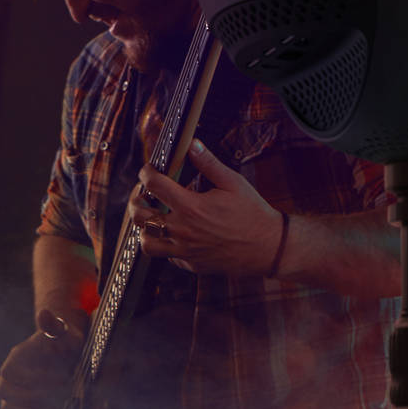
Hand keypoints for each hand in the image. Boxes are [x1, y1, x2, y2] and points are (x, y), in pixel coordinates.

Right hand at [0, 310, 82, 408]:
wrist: (64, 352)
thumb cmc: (63, 341)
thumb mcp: (62, 332)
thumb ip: (52, 325)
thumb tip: (44, 312)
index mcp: (16, 358)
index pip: (9, 373)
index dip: (31, 378)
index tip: (60, 377)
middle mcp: (9, 376)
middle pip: (4, 391)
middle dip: (30, 396)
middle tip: (58, 394)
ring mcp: (12, 390)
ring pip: (6, 406)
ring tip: (53, 407)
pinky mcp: (18, 404)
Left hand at [130, 139, 284, 277]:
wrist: (269, 247)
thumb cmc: (253, 214)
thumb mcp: (233, 183)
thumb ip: (209, 164)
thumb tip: (192, 144)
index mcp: (191, 207)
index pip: (154, 185)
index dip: (146, 173)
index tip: (149, 171)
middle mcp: (183, 230)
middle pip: (140, 215)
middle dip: (137, 200)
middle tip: (144, 195)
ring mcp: (185, 250)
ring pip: (145, 241)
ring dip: (145, 228)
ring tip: (153, 219)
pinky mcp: (191, 264)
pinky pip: (167, 256)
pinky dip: (166, 245)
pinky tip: (176, 235)